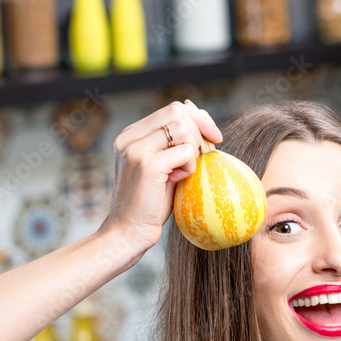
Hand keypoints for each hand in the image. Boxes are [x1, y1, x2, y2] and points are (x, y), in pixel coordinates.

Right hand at [99, 100, 222, 251]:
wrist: (127, 232)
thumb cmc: (149, 204)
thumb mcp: (163, 168)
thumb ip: (174, 146)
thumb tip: (202, 122)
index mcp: (131, 135)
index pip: (171, 108)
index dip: (198, 117)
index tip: (214, 135)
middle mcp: (129, 137)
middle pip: (178, 112)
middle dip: (201, 129)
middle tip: (207, 152)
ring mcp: (136, 149)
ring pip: (183, 128)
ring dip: (193, 150)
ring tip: (182, 173)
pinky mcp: (147, 165)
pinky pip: (185, 152)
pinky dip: (190, 166)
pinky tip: (178, 181)